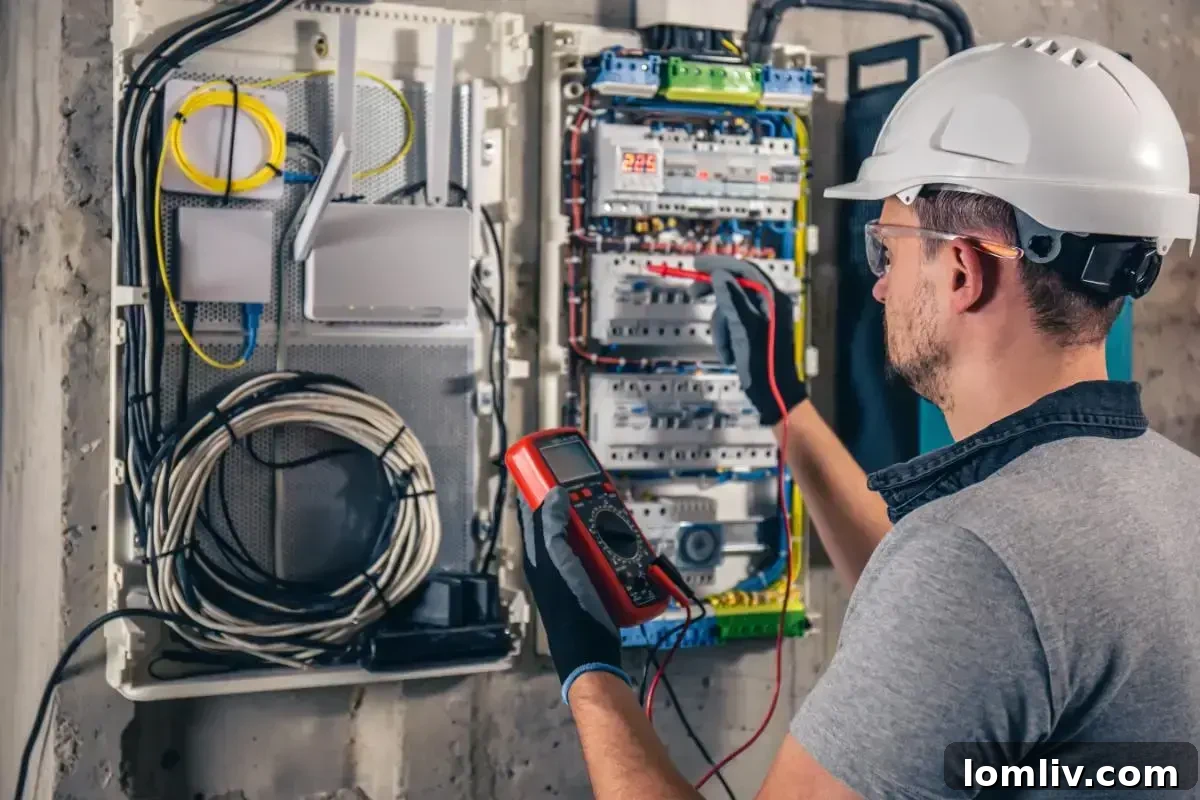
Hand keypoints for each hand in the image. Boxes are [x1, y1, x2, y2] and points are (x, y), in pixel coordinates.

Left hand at [519, 487, 631, 702]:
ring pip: (586, 535)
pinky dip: (613, 543)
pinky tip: (625, 540)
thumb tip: (555, 493)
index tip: (551, 467)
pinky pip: (603, 553)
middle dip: (578, 503)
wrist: (591, 648)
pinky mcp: (594, 580)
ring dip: (599, 523)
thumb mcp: (557, 560)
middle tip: (594, 489)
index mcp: (537, 553)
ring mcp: (574, 569)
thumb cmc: (569, 605)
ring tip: (612, 513)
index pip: (532, 511)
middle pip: (564, 520)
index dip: (538, 487)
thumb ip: (551, 526)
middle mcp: (553, 559)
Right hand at [695, 256, 806, 425]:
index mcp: (772, 299)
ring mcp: (761, 319)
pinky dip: (725, 338)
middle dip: (715, 295)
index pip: (744, 270)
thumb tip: (719, 276)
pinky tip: (730, 353)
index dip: (720, 264)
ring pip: (729, 309)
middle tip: (694, 293)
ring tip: (726, 348)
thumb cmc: (765, 365)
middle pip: (735, 286)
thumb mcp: (744, 329)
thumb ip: (732, 299)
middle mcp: (769, 305)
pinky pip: (731, 325)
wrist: (773, 394)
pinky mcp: (753, 332)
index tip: (697, 265)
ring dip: (721, 327)